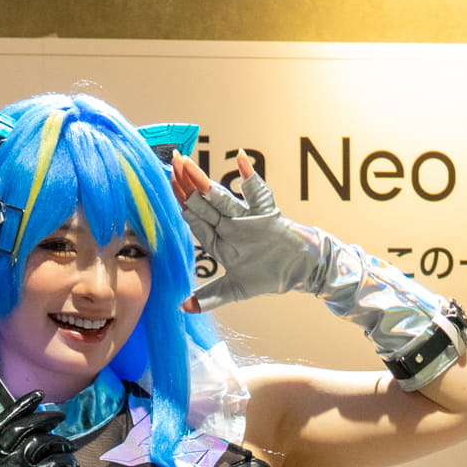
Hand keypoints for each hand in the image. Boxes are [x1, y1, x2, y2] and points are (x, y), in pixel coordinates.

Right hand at [0, 394, 77, 466]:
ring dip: (59, 442)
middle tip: (61, 417)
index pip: (0, 422)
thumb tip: (3, 447)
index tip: (38, 397)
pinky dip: (65, 464)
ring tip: (68, 447)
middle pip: (24, 428)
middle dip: (46, 419)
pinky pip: (54, 466)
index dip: (21, 406)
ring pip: (42, 444)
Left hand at [171, 149, 329, 308]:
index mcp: (219, 241)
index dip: (180, 204)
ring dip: (205, 182)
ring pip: (223, 197)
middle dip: (187, 184)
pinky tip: (240, 158)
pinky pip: (258, 193)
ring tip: (189, 165)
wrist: (301, 270)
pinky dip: (250, 176)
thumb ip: (210, 297)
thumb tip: (184, 308)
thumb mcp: (235, 290)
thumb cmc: (269, 276)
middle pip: (204, 203)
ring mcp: (246, 216)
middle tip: (172, 162)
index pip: (195, 219)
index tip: (165, 185)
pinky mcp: (266, 212)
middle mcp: (230, 225)